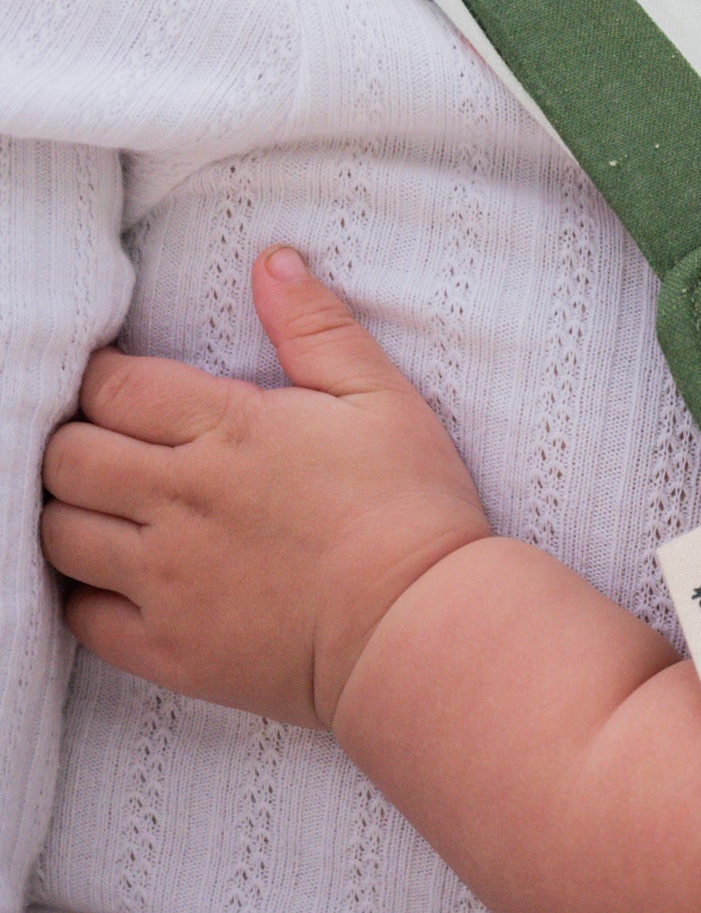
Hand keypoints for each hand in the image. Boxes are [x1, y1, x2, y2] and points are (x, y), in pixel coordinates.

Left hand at [41, 249, 491, 728]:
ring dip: (74, 516)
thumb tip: (273, 262)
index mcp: (229, 430)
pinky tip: (124, 585)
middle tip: (121, 455)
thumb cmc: (416, 514)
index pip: (111, 386)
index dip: (109, 383)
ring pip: (59, 532)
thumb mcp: (385, 402)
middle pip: (66, 456)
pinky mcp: (172, 650)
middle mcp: (182, 500)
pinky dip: (88, 597)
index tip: (133, 396)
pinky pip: (82, 618)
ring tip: (115, 516)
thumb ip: (319, 329)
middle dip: (80, 445)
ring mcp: (170, 580)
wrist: (429, 630)